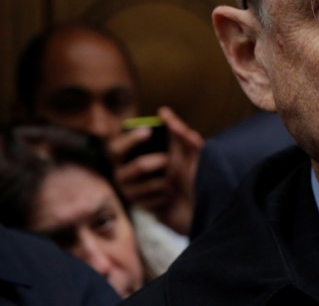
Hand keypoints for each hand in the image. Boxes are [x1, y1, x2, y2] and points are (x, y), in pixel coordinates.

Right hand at [108, 106, 203, 235]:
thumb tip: (163, 110)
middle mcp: (127, 172)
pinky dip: (167, 194)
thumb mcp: (190, 151)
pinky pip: (151, 196)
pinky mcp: (140, 207)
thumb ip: (178, 131)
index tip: (148, 132)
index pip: (116, 147)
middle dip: (151, 161)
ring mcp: (131, 191)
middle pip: (129, 165)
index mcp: (134, 156)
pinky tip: (172, 197)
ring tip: (174, 182)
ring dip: (166, 179)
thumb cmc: (192, 173)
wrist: (202, 203)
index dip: (130, 139)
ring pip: (144, 180)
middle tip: (168, 160)